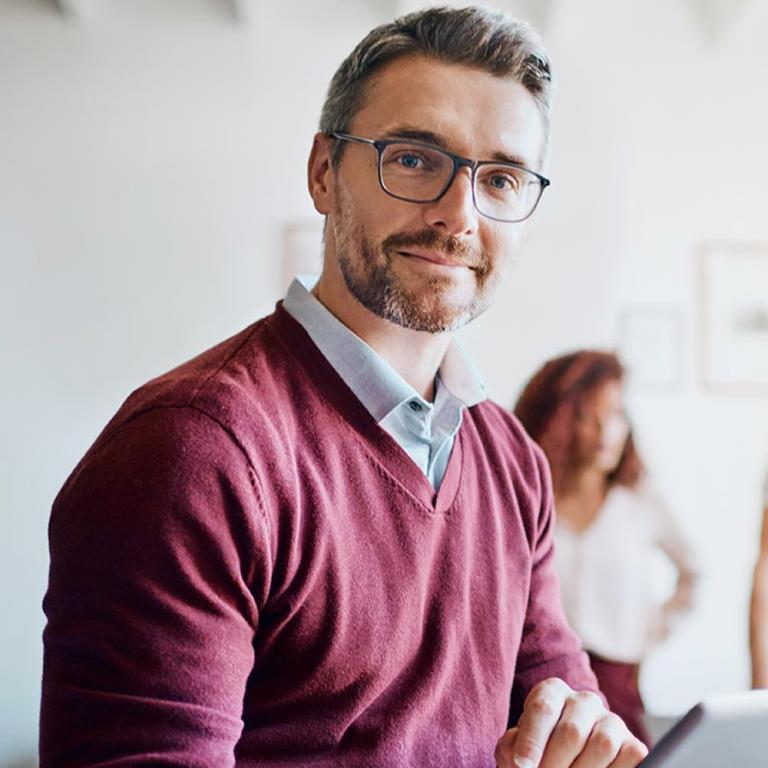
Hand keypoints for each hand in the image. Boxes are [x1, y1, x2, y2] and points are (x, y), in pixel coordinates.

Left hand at [495, 678, 647, 766]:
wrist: (566, 760)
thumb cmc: (537, 751)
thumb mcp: (517, 746)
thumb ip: (512, 747)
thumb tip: (518, 759)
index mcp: (552, 691)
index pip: (543, 709)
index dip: (532, 741)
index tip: (522, 765)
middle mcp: (584, 700)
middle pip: (572, 732)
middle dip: (554, 764)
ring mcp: (612, 721)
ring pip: (603, 746)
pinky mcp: (633, 744)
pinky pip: (631, 758)